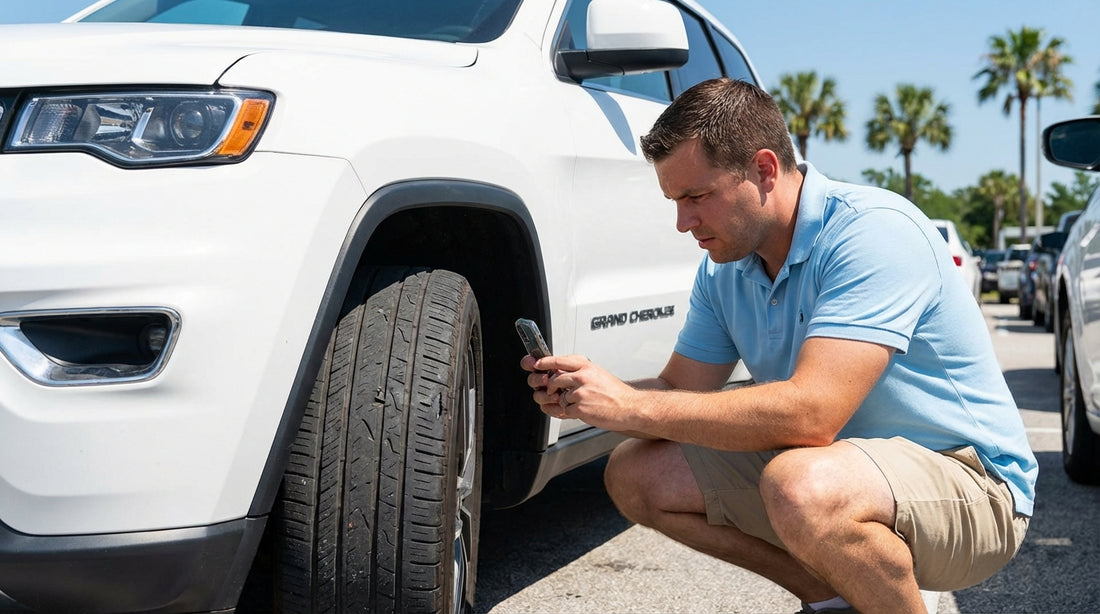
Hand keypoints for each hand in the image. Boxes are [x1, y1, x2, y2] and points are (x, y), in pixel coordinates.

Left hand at [521, 354, 642, 430]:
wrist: (629, 407)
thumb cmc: (615, 392)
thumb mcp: (598, 373)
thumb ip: (580, 371)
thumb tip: (561, 372)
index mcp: (586, 366)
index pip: (559, 360)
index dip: (544, 362)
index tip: (536, 364)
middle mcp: (582, 377)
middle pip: (554, 379)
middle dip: (551, 388)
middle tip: (554, 392)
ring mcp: (580, 392)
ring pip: (559, 396)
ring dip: (566, 402)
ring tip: (581, 403)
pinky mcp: (580, 407)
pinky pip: (565, 410)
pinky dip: (571, 412)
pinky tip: (584, 410)